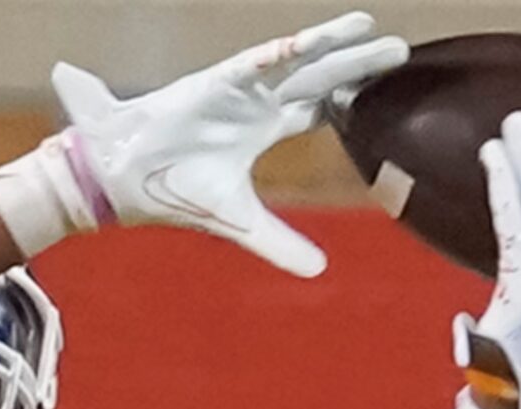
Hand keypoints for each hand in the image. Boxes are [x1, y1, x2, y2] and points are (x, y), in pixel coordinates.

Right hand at [45, 13, 406, 276]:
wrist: (122, 183)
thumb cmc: (174, 191)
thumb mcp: (240, 222)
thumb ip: (280, 243)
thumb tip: (320, 271)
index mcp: (263, 128)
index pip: (319, 107)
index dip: (351, 97)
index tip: (386, 86)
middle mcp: (256, 103)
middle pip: (319, 77)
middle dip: (357, 63)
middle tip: (398, 49)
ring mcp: (237, 91)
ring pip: (293, 61)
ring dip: (329, 45)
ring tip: (367, 26)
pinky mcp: (211, 86)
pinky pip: (250, 66)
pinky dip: (277, 55)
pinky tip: (307, 43)